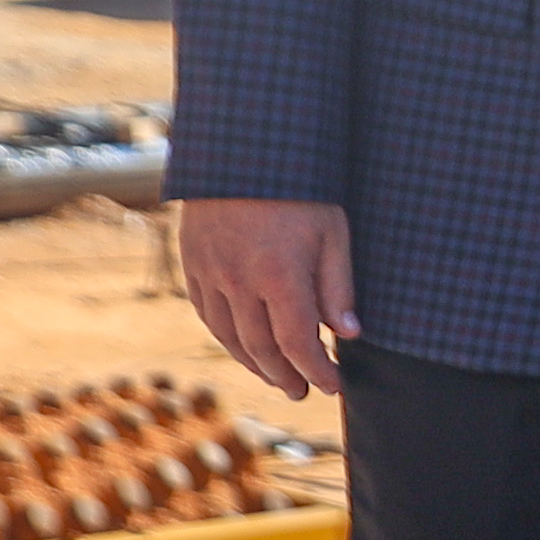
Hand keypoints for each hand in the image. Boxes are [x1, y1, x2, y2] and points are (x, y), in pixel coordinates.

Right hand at [179, 197, 355, 399]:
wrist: (243, 148)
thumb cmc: (300, 187)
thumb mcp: (333, 231)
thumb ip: (338, 286)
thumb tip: (348, 334)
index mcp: (278, 275)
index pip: (297, 343)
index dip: (317, 370)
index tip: (333, 385)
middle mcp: (238, 281)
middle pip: (261, 348)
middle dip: (286, 376)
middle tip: (305, 391)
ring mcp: (209, 273)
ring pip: (229, 337)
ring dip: (255, 365)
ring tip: (278, 379)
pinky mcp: (191, 263)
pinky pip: (206, 314)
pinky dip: (226, 338)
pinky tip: (244, 347)